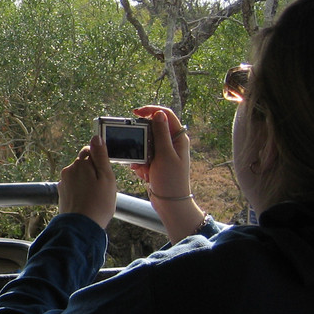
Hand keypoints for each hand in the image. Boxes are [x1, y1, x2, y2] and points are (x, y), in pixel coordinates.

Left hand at [58, 135, 116, 228]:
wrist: (81, 227)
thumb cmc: (98, 203)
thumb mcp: (107, 178)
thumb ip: (101, 156)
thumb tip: (96, 138)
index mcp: (80, 164)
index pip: (89, 150)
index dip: (99, 159)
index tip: (105, 172)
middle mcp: (69, 170)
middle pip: (84, 163)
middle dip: (93, 171)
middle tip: (102, 187)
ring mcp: (63, 182)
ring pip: (79, 175)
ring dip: (87, 182)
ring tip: (95, 196)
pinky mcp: (62, 193)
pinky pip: (74, 186)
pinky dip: (81, 191)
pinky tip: (87, 201)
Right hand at [130, 106, 206, 242]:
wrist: (170, 203)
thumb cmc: (171, 180)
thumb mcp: (165, 155)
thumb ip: (161, 133)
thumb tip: (158, 113)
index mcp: (178, 138)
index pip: (165, 115)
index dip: (151, 110)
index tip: (135, 113)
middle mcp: (171, 143)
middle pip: (151, 130)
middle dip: (141, 140)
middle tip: (136, 148)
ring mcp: (163, 154)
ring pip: (144, 144)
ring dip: (139, 155)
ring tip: (141, 167)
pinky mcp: (155, 163)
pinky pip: (142, 157)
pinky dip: (139, 164)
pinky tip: (142, 173)